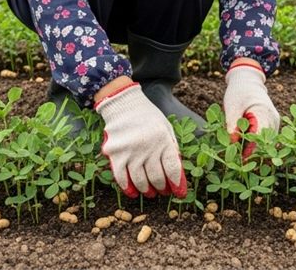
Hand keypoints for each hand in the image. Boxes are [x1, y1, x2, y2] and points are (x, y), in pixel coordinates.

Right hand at [95, 82, 186, 198]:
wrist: (123, 104)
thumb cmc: (147, 117)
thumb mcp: (166, 128)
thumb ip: (172, 148)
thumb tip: (177, 171)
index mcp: (163, 140)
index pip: (173, 169)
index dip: (177, 184)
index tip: (179, 192)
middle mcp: (148, 148)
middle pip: (157, 177)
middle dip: (162, 188)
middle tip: (163, 191)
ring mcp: (130, 152)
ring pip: (140, 180)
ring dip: (146, 190)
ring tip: (150, 192)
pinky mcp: (116, 154)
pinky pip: (121, 177)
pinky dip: (128, 187)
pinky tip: (133, 192)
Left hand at [222, 61, 280, 157]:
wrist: (248, 82)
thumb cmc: (238, 92)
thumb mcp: (231, 106)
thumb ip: (232, 123)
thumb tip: (232, 142)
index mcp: (263, 112)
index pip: (259, 136)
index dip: (250, 149)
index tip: (239, 159)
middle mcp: (273, 119)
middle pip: (265, 142)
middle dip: (253, 153)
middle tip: (240, 162)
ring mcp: (275, 123)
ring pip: (267, 143)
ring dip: (255, 150)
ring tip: (242, 157)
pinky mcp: (272, 125)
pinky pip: (267, 139)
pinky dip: (258, 145)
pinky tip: (247, 149)